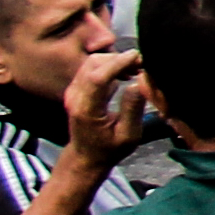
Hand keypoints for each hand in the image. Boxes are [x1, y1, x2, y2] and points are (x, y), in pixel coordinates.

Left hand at [62, 53, 150, 173]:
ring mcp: (72, 92)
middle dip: (119, 59)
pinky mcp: (75, 89)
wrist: (85, 158)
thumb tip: (140, 81)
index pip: (97, 77)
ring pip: (92, 62)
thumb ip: (133, 108)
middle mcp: (75, 98)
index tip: (140, 57)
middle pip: (93, 64)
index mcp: (86, 110)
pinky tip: (124, 74)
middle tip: (142, 65)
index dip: (118, 63)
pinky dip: (109, 65)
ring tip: (135, 69)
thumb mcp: (128, 136)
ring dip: (114, 60)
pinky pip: (91, 68)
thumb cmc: (109, 149)